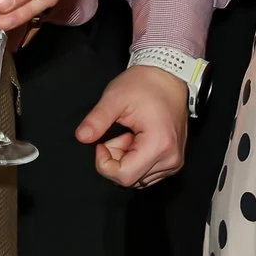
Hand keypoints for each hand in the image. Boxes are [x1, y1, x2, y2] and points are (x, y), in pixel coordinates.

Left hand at [76, 64, 189, 187]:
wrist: (168, 77)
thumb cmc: (145, 85)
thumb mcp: (114, 98)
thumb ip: (97, 120)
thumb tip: (81, 137)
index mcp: (159, 145)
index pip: (124, 176)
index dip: (105, 162)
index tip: (102, 141)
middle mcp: (171, 158)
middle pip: (130, 178)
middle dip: (116, 158)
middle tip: (120, 133)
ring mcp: (174, 161)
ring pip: (138, 178)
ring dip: (126, 159)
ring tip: (130, 134)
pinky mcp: (173, 161)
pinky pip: (147, 172)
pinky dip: (136, 159)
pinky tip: (138, 139)